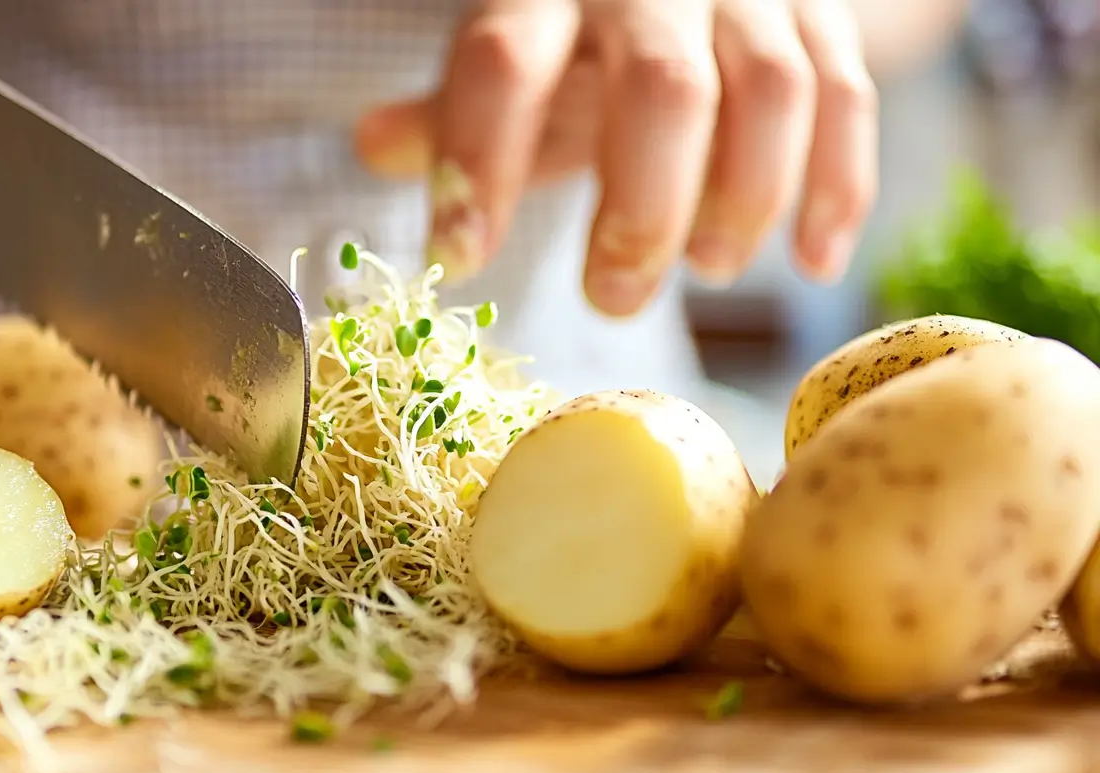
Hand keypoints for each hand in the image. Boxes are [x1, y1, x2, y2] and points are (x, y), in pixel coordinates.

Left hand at [355, 0, 877, 316]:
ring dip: (745, 200)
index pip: (503, 64)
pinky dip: (835, 188)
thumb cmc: (586, 33)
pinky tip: (812, 262)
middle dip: (643, 212)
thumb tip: (372, 146)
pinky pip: (847, 99)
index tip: (462, 261)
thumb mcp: (514, 56)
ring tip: (705, 272)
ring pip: (770, 93)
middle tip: (612, 298)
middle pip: (664, 89)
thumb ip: (455, 113)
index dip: (480, 165)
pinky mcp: (824, 17)